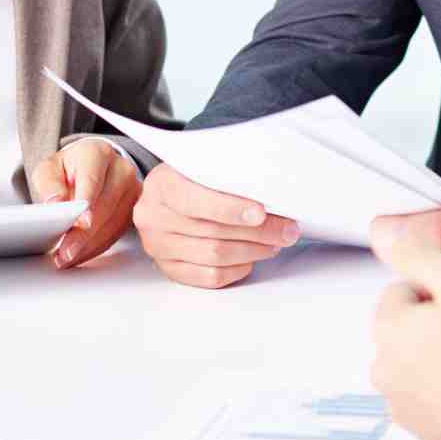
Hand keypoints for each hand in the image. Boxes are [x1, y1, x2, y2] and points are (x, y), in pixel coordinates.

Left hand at [33, 139, 141, 268]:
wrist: (87, 168)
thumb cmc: (68, 170)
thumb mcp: (48, 170)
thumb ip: (49, 185)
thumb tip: (56, 203)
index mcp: (97, 153)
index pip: (93, 180)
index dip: (88, 203)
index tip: (81, 223)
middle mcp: (121, 168)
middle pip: (105, 205)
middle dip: (84, 233)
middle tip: (65, 251)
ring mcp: (132, 188)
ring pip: (113, 222)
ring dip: (89, 244)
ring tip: (67, 257)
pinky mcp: (135, 208)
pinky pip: (117, 232)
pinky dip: (98, 246)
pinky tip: (81, 253)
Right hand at [130, 164, 300, 287]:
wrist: (173, 193)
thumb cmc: (197, 177)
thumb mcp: (207, 163)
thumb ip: (232, 174)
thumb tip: (275, 192)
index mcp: (161, 184)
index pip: (195, 200)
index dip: (231, 208)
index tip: (261, 212)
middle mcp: (152, 216)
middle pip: (212, 231)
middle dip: (258, 232)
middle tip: (288, 229)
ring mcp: (157, 245)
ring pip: (214, 256)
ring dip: (253, 250)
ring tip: (275, 242)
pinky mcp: (168, 267)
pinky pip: (209, 277)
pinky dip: (237, 269)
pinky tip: (252, 257)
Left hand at [370, 230, 440, 439]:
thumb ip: (421, 255)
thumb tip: (391, 237)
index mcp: (390, 328)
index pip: (402, 289)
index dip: (439, 290)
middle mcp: (386, 367)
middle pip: (407, 327)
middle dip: (435, 323)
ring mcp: (401, 401)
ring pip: (418, 361)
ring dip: (440, 356)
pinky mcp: (420, 427)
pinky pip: (429, 394)